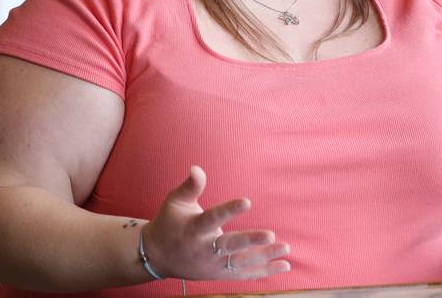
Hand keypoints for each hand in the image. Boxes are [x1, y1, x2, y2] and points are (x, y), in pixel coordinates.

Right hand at [142, 166, 290, 280]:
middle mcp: (204, 249)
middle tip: (271, 235)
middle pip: (230, 246)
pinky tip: (284, 265)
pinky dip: (264, 271)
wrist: (156, 256)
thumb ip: (190, 186)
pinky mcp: (219, 274)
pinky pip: (244, 274)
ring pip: (241, 263)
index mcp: (194, 228)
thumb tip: (197, 168)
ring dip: (264, 257)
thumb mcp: (175, 201)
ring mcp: (212, 265)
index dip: (229, 210)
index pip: (213, 218)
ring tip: (285, 248)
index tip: (247, 201)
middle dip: (250, 241)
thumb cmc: (169, 222)